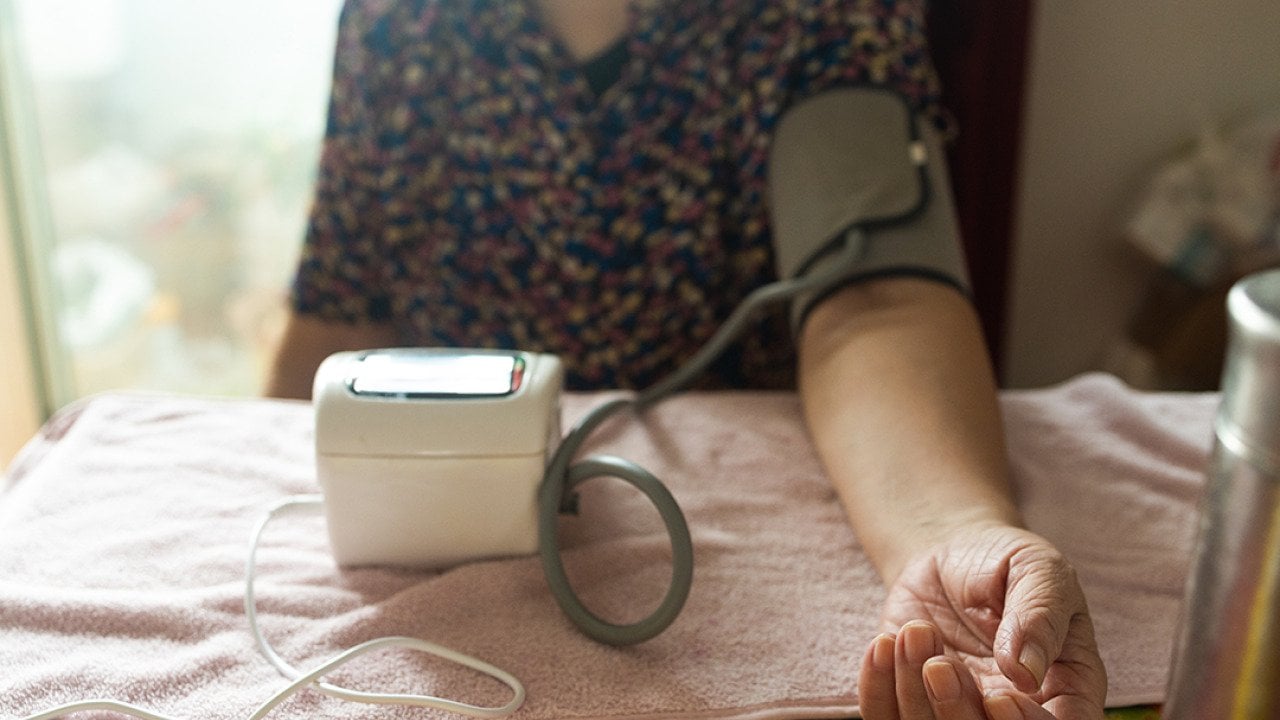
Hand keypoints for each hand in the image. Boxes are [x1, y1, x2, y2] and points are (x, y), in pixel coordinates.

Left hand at [856, 525, 1106, 718]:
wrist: (950, 551)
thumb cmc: (1005, 562)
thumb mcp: (1036, 569)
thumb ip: (1039, 618)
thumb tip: (1026, 674)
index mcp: (1064, 690)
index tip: (1000, 696)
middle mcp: (1012, 712)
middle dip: (957, 712)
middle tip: (938, 663)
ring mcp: (957, 709)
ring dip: (914, 691)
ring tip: (916, 631)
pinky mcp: (909, 698)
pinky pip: (884, 716)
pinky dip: (877, 688)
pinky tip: (885, 643)